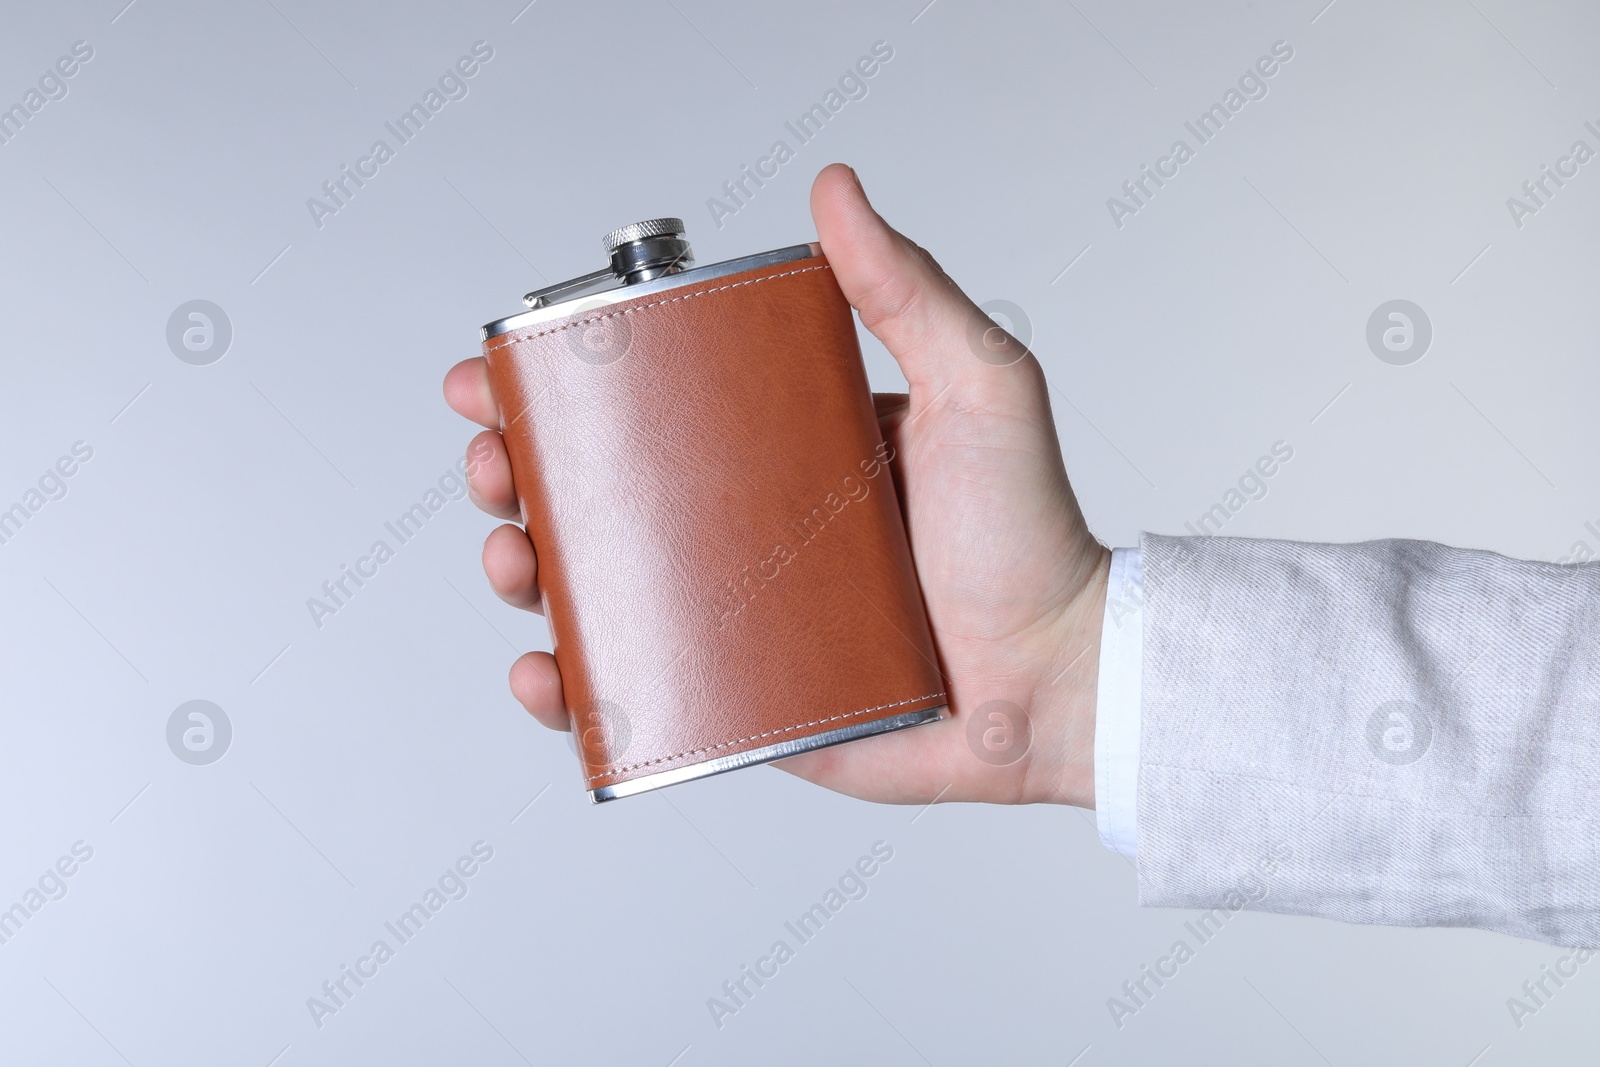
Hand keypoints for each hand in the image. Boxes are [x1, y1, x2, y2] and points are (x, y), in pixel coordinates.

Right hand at [443, 163, 1107, 807]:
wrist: (1055, 682)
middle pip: (605, 493)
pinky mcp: (745, 697)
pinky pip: (641, 691)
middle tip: (498, 466)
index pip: (654, 403)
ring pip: (603, 588)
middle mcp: (750, 526)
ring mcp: (741, 613)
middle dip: (523, 475)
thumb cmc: (1029, 538)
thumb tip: (836, 191)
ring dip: (530, 570)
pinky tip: (551, 672)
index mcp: (786, 448)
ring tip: (515, 560)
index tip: (505, 371)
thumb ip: (910, 292)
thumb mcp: (979, 387)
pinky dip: (578, 687)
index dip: (565, 387)